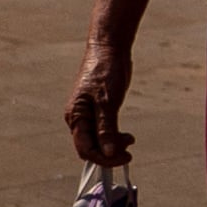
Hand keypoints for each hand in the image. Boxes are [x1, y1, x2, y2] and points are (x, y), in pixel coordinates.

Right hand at [63, 38, 132, 166]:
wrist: (109, 48)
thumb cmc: (105, 71)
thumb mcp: (108, 101)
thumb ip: (106, 128)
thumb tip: (107, 153)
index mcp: (75, 117)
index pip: (85, 149)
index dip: (104, 159)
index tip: (125, 157)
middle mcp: (77, 118)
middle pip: (91, 147)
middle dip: (110, 152)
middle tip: (130, 150)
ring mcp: (86, 114)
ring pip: (98, 139)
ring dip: (113, 144)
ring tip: (131, 139)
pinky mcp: (96, 109)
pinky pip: (102, 130)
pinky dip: (113, 135)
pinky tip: (126, 135)